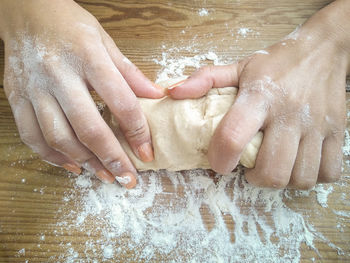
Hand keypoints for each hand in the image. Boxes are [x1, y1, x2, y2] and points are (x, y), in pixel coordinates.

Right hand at [0, 0, 163, 187]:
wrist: (26, 10)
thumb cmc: (70, 24)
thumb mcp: (105, 40)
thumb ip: (130, 72)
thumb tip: (156, 95)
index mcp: (87, 56)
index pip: (120, 101)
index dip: (137, 132)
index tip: (147, 153)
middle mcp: (59, 74)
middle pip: (88, 127)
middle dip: (111, 158)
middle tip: (127, 178)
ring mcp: (34, 88)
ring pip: (59, 137)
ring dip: (84, 162)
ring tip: (105, 176)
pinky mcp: (17, 97)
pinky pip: (31, 136)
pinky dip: (52, 156)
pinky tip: (72, 165)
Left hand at [169, 0, 349, 188]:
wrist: (322, 51)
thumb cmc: (276, 63)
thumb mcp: (239, 67)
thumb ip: (205, 79)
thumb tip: (173, 92)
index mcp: (259, 97)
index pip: (233, 136)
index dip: (220, 159)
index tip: (219, 164)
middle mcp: (289, 113)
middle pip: (271, 170)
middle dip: (255, 179)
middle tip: (250, 169)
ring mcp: (317, 125)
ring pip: (300, 177)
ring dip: (281, 181)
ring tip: (273, 166)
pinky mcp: (337, 132)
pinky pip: (328, 172)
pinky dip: (310, 177)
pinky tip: (298, 165)